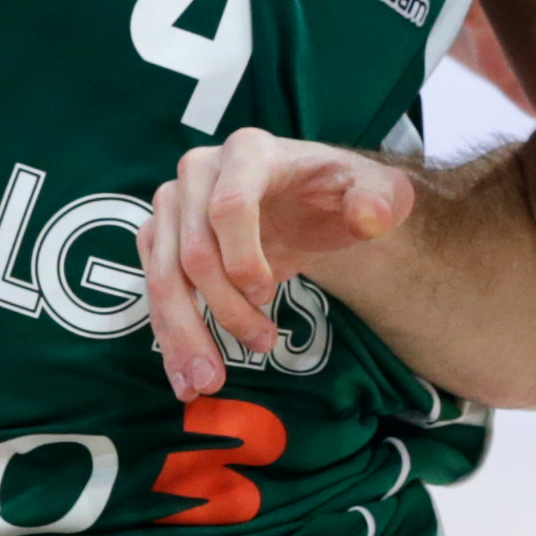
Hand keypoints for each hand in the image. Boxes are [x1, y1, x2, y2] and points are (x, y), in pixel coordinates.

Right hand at [141, 126, 412, 401]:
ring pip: (164, 275)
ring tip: (207, 384)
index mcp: (249, 152)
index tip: (269, 296)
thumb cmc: (337, 191)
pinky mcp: (162, 235)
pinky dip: (168, 335)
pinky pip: (154, 287)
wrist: (307, 197)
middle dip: (224, 309)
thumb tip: (369, 218)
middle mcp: (199, 170)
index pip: (230, 207)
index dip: (244, 259)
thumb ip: (382, 200)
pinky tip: (184, 376)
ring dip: (185, 335)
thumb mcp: (376, 190)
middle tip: (259, 349)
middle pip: (194, 250)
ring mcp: (174, 203)